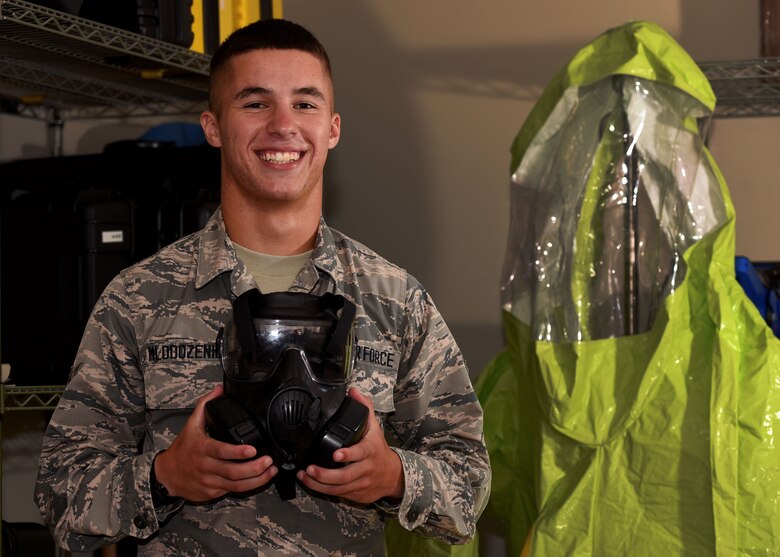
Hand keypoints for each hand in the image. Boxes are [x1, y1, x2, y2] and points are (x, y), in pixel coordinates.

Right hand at [154, 385, 276, 502]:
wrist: (166, 476)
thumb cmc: (181, 450)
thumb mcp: (190, 425)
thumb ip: (205, 406)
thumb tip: (218, 390)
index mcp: (202, 449)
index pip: (221, 451)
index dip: (237, 452)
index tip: (252, 450)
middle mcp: (206, 467)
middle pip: (233, 472)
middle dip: (254, 468)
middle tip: (269, 461)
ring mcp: (209, 482)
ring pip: (236, 485)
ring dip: (257, 480)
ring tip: (270, 471)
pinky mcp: (212, 493)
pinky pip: (232, 491)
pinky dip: (247, 486)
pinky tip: (259, 480)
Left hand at [296, 388, 403, 503]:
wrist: (393, 475)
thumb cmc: (378, 450)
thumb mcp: (374, 428)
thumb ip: (364, 409)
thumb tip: (353, 391)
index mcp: (370, 451)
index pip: (360, 453)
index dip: (348, 454)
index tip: (336, 454)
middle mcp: (366, 469)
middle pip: (345, 476)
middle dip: (325, 474)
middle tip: (310, 469)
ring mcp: (361, 484)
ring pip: (339, 488)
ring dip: (320, 484)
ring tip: (305, 476)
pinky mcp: (357, 495)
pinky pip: (339, 495)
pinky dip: (324, 491)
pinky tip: (312, 484)